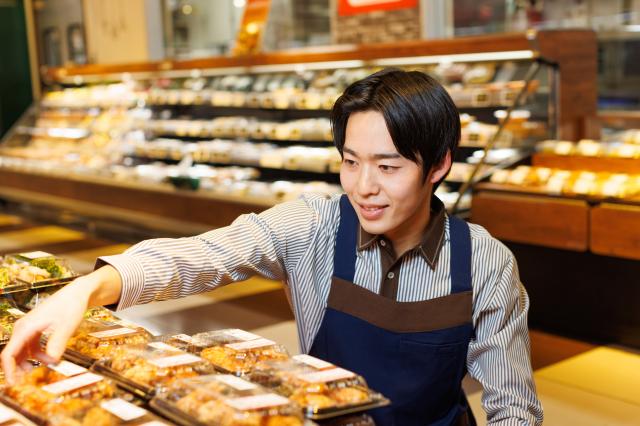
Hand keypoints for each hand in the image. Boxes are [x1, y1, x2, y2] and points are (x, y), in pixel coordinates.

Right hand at [1, 266, 121, 383]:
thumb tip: (52, 361)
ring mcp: (28, 328)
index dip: (9, 370)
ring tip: (47, 364)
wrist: (77, 293)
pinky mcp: (35, 329)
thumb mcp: (66, 326)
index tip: (13, 383)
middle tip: (29, 380)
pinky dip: (38, 354)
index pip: (8, 353)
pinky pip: (30, 346)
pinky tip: (50, 358)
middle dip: (19, 368)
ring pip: (22, 351)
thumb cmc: (71, 306)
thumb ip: (57, 343)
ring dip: (31, 361)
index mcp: (25, 328)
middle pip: (12, 354)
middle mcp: (22, 328)